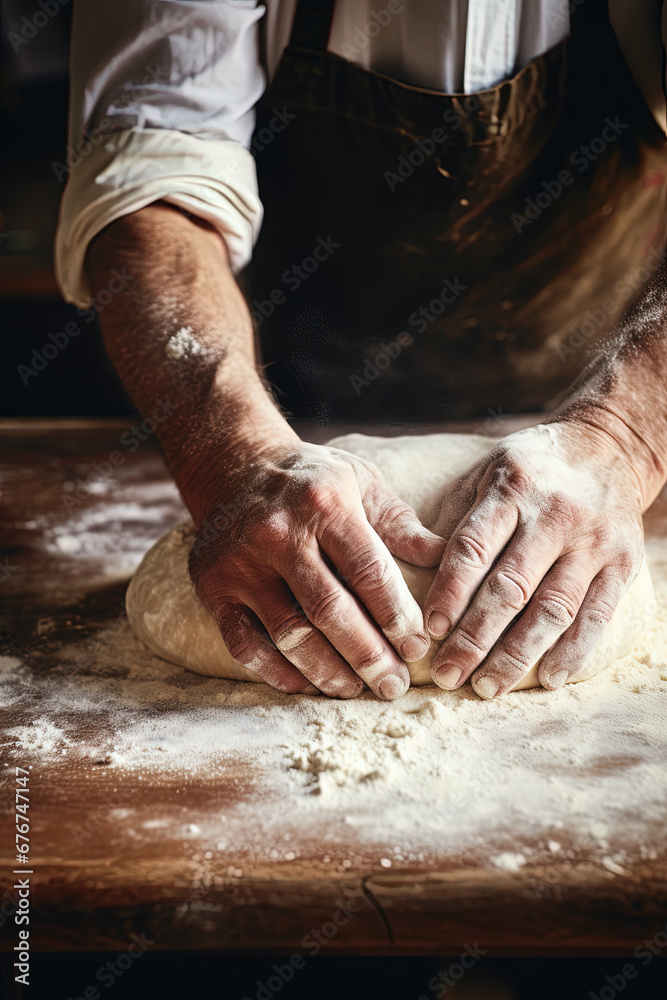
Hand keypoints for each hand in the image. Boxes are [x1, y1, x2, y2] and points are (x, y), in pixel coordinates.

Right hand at [188, 440, 443, 698]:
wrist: (235, 466)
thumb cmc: (313, 482)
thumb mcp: (362, 484)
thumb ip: (401, 524)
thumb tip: (448, 558)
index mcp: (325, 504)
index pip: (368, 571)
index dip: (396, 616)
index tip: (416, 649)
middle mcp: (279, 533)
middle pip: (330, 609)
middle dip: (368, 655)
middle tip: (393, 686)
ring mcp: (241, 563)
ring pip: (289, 633)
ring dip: (327, 671)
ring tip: (355, 690)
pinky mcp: (213, 587)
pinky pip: (245, 644)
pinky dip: (277, 672)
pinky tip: (306, 685)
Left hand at [424, 421, 644, 697]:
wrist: (609, 446)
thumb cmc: (531, 467)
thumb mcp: (486, 472)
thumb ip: (457, 518)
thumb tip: (416, 570)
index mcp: (512, 490)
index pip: (473, 548)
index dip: (449, 592)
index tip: (428, 630)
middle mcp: (554, 516)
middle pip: (510, 588)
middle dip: (474, 638)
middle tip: (446, 675)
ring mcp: (592, 542)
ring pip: (552, 610)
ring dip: (517, 655)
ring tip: (486, 686)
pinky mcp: (623, 563)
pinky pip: (597, 615)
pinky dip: (573, 652)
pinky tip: (548, 679)